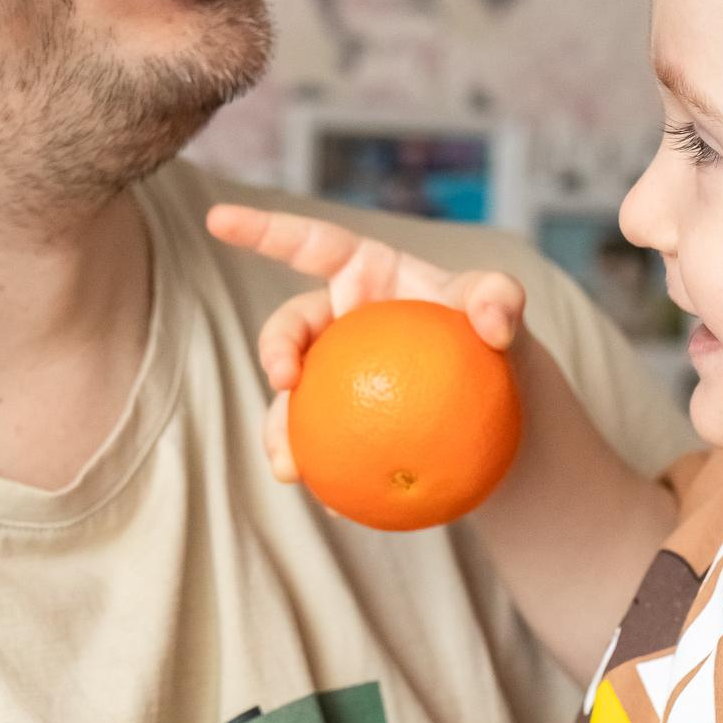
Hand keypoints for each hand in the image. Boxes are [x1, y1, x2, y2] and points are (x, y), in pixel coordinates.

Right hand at [205, 203, 523, 485]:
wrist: (501, 416)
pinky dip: (321, 475)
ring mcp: (336, 376)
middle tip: (285, 381)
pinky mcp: (342, 426)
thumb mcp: (504, 309)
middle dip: (273, 350)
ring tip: (290, 467)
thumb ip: (500, 298)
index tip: (217, 219)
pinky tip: (333, 503)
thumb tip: (493, 325)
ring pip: (289, 400)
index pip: (309, 244)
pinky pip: (319, 449)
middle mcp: (339, 322)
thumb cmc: (497, 344)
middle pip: (289, 328)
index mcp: (364, 275)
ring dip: (279, 431)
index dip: (261, 228)